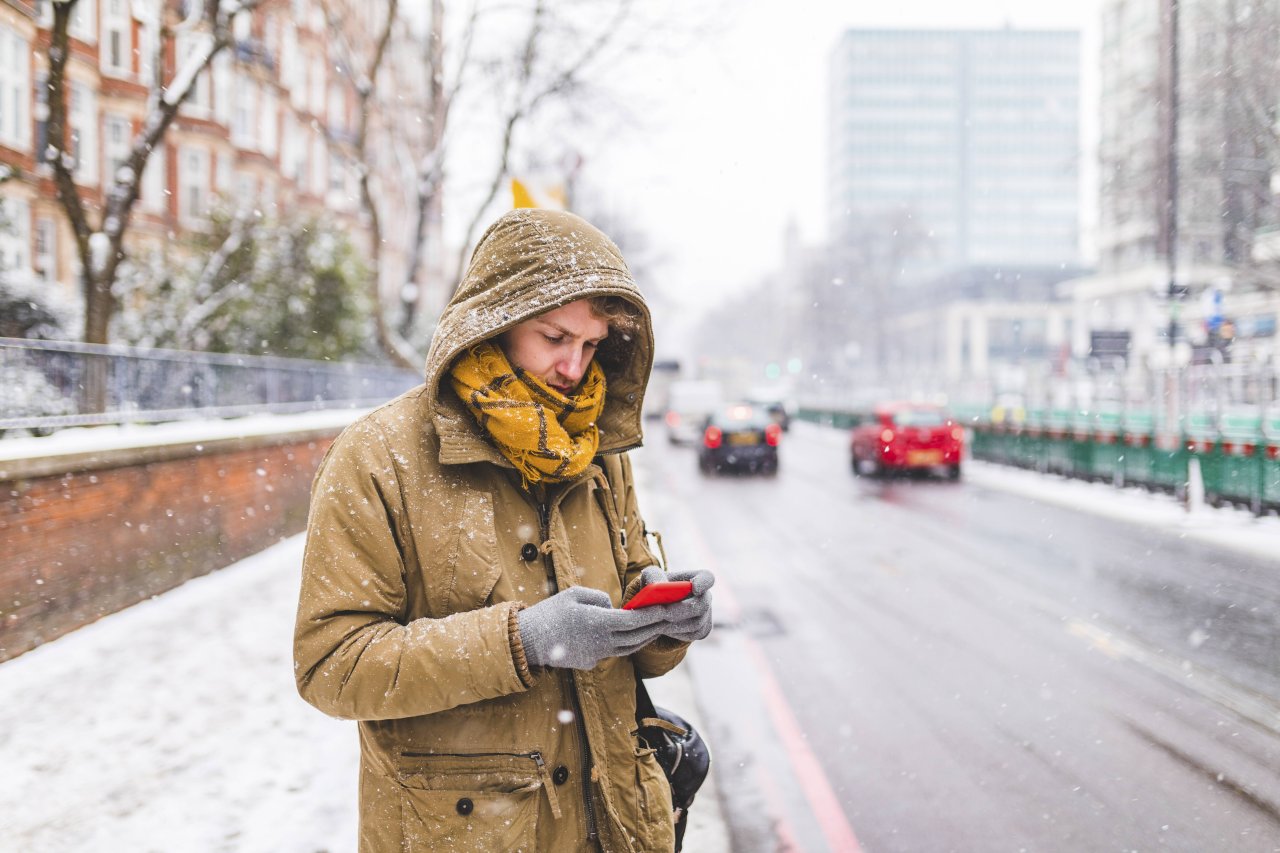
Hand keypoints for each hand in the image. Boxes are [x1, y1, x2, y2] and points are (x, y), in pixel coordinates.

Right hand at [518, 586, 669, 669]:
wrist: (529, 640)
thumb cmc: (551, 611)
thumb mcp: (574, 594)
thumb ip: (600, 598)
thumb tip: (614, 608)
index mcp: (597, 623)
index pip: (633, 621)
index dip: (652, 615)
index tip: (666, 608)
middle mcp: (600, 642)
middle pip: (636, 637)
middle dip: (655, 627)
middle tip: (670, 617)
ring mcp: (596, 655)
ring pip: (628, 648)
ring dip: (644, 638)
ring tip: (656, 627)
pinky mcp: (590, 663)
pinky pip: (613, 652)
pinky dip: (625, 644)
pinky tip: (633, 636)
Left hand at [641, 569, 714, 642]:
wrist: (659, 606)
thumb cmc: (656, 586)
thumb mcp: (651, 577)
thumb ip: (653, 577)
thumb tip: (655, 587)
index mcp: (697, 578)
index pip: (708, 578)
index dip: (704, 583)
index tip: (694, 588)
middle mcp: (706, 596)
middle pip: (701, 605)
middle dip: (680, 610)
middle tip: (662, 613)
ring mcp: (707, 614)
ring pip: (696, 623)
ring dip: (675, 624)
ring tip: (656, 623)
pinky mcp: (703, 630)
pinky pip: (693, 634)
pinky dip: (677, 633)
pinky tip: (663, 629)